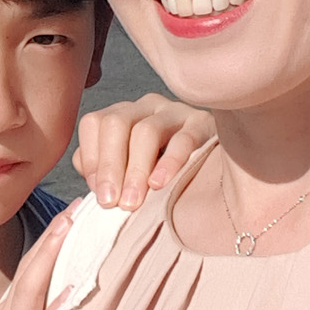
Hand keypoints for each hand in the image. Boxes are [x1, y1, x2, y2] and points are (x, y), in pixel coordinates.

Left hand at [73, 93, 214, 209]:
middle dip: (110, 166)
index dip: (91, 158)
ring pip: (146, 131)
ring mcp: (175, 111)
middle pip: (116, 123)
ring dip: (135, 170)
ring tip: (132, 202)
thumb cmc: (161, 174)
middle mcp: (146, 106)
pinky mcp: (203, 123)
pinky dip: (169, 163)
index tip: (99, 194)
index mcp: (123, 114)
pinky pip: (184, 139)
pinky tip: (159, 184)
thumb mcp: (129, 169)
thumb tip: (92, 182)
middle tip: (110, 203)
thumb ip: (103, 171)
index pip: (94, 123)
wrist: (218, 169)